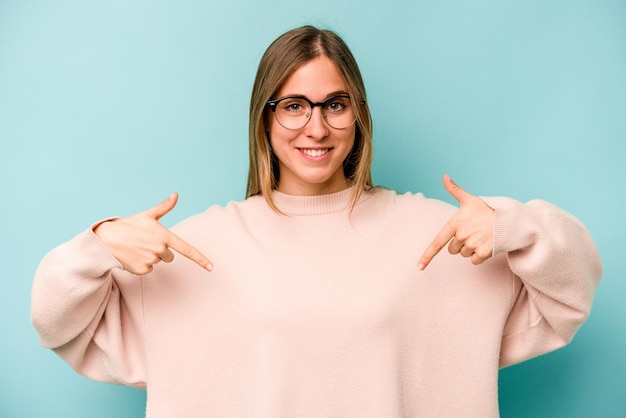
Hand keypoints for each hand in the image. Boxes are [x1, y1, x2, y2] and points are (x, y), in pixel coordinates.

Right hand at [94, 193, 212, 274]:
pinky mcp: (142, 270)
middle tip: (145, 242)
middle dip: (160, 250)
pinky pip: (149, 270)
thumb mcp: (147, 215)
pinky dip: (142, 264)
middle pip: (170, 256)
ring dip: (150, 256)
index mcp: (164, 235)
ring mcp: (151, 260)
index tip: (211, 268)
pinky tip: (132, 256)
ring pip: (158, 262)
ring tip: (136, 247)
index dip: (201, 259)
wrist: (106, 240)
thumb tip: (176, 195)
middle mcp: (160, 249)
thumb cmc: (129, 226)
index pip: (187, 249)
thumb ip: (164, 207)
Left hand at [418, 174, 494, 269]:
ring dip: (470, 249)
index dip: (427, 256)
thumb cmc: (486, 209)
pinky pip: (475, 261)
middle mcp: (462, 235)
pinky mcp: (483, 252)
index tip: (419, 267)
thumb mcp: (469, 199)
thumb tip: (444, 176)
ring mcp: (473, 244)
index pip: (437, 243)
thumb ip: (454, 190)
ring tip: (481, 236)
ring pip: (464, 255)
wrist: (509, 218)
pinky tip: (486, 244)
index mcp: (455, 224)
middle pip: (452, 250)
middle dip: (460, 244)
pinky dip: (480, 256)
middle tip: (472, 233)